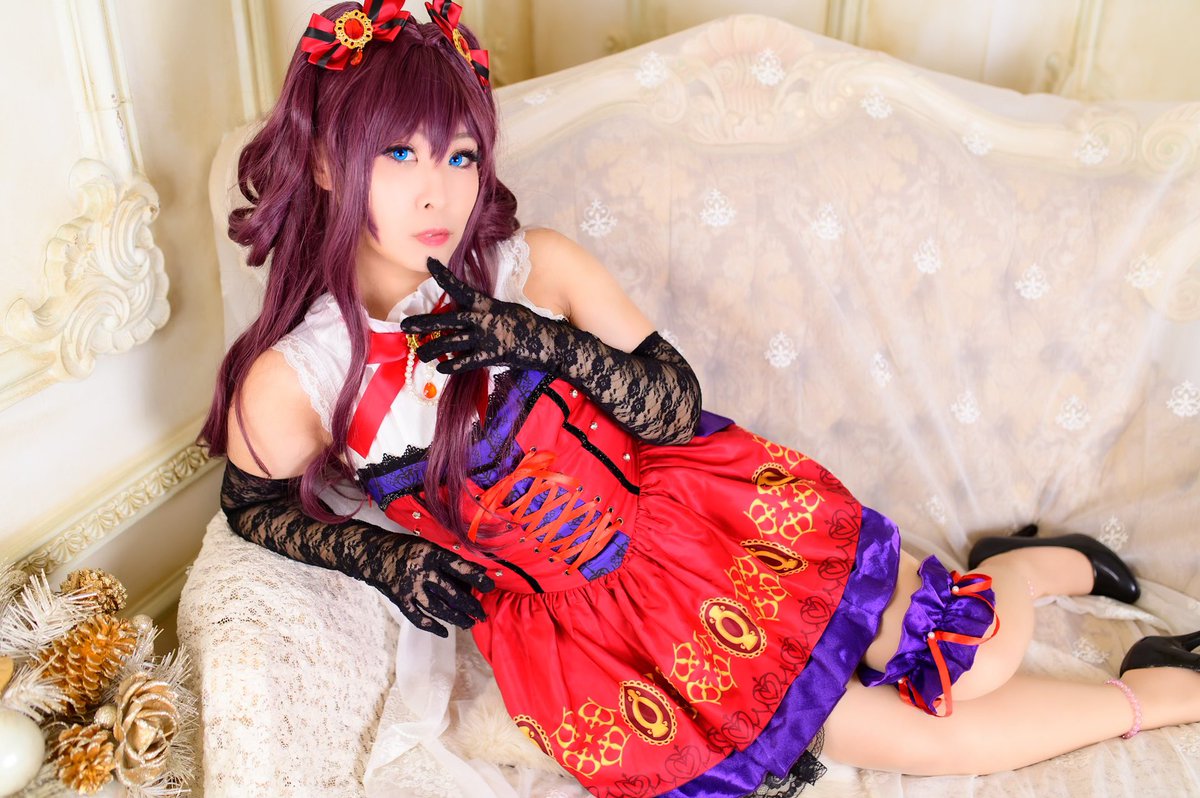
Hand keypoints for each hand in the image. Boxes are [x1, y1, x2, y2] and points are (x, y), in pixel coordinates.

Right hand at [392, 536, 494, 637]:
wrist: (372, 553)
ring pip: (438, 608)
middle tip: (481, 615)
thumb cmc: (406, 548)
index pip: (459, 567)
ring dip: (456, 618)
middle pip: (452, 593)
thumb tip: (474, 574)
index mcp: (431, 554)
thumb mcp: (428, 545)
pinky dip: (432, 626)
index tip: (490, 588)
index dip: (476, 579)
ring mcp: (410, 587)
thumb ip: (447, 559)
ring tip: (468, 624)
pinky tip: (444, 632)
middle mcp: (422, 571)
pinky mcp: (400, 599)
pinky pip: (418, 618)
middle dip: (470, 606)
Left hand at [400, 258, 566, 374]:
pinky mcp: (491, 355)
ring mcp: (486, 337)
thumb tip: (470, 312)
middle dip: (423, 322)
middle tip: (404, 324)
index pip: (460, 286)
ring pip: (449, 343)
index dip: (443, 274)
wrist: (549, 342)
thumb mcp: (507, 310)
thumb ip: (487, 310)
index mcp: (487, 303)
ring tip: (419, 353)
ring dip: (431, 349)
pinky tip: (441, 368)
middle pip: (445, 319)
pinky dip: (450, 365)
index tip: (429, 261)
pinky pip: (464, 361)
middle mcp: (482, 318)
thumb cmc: (529, 325)